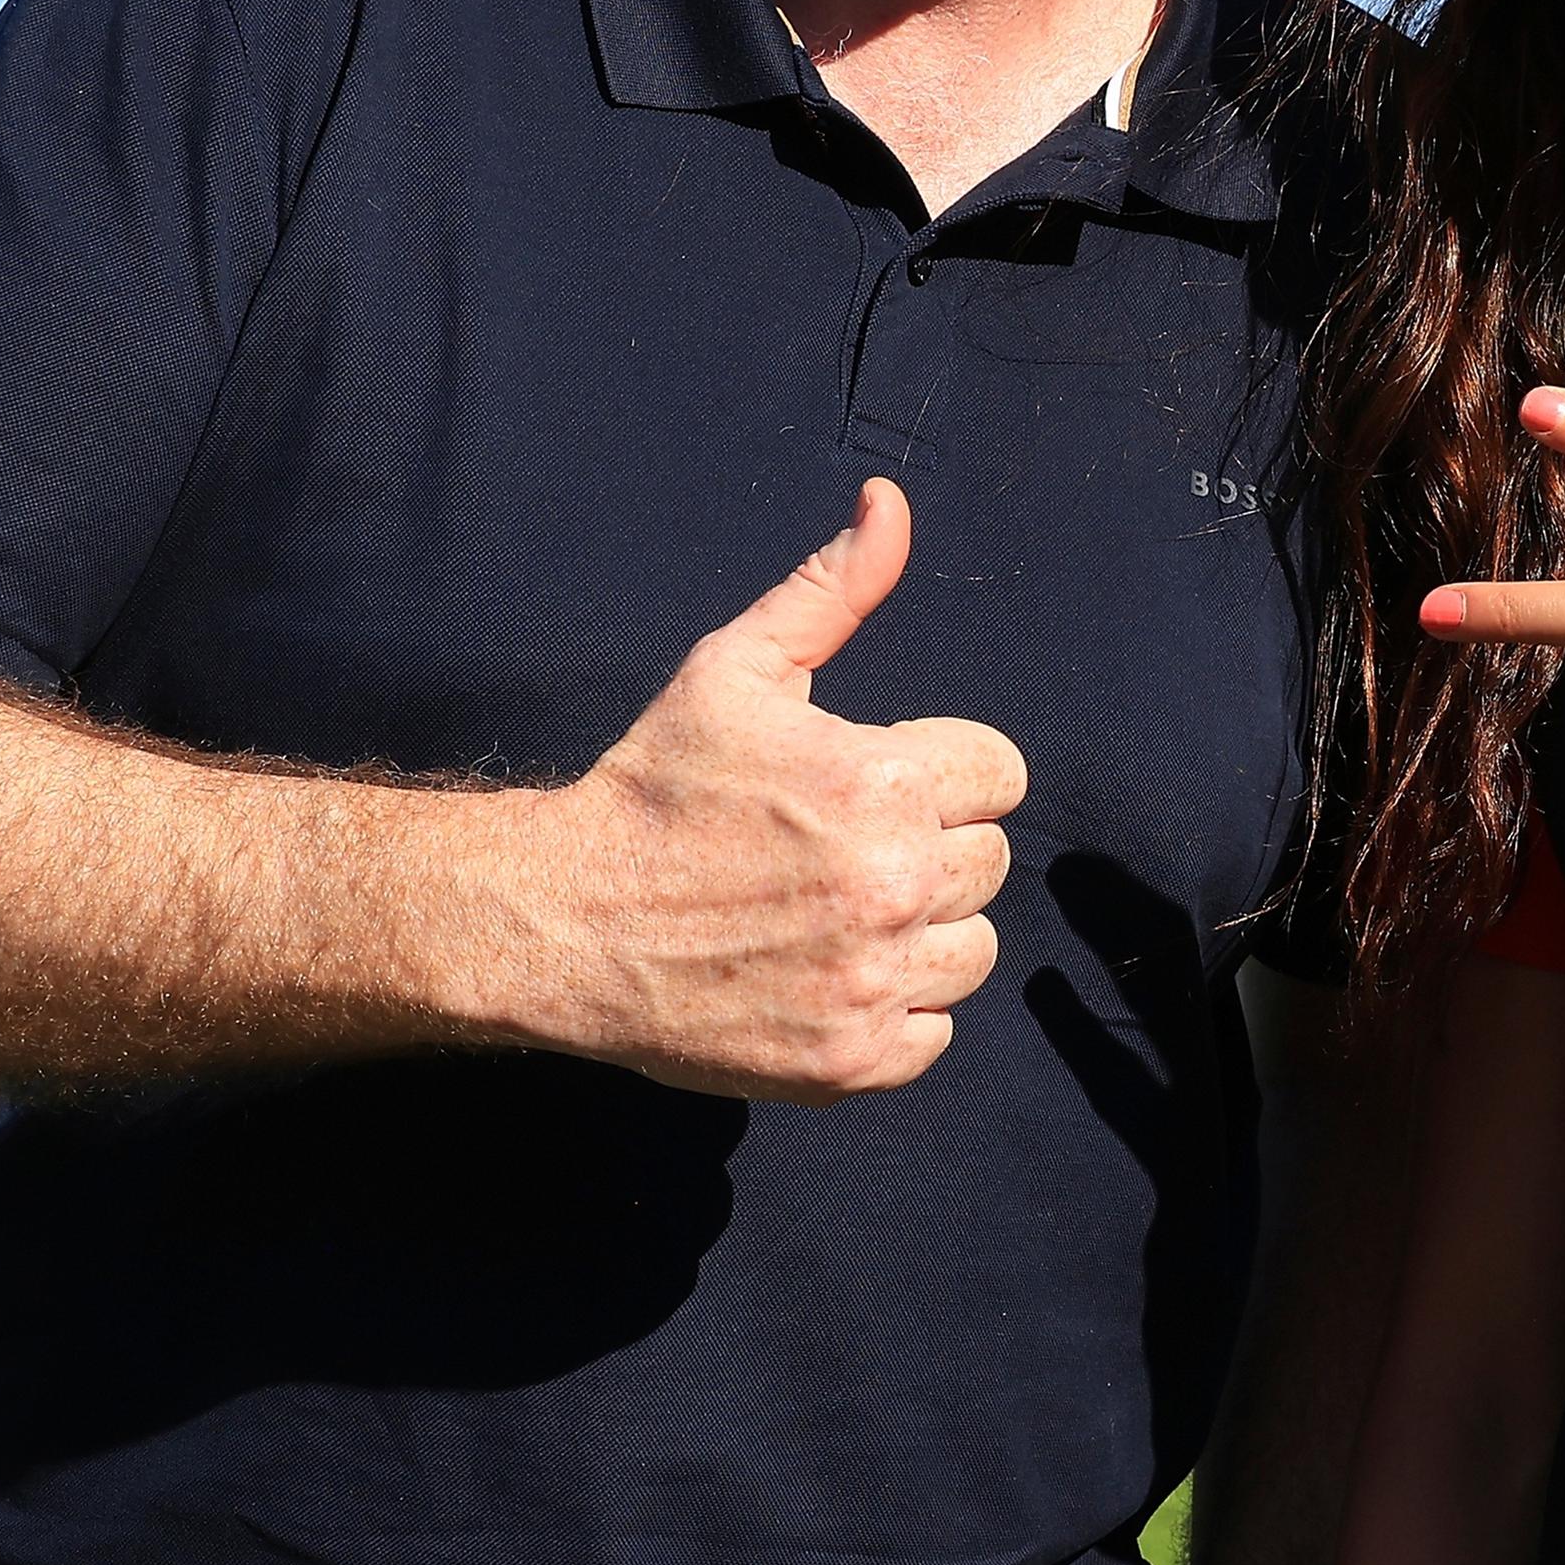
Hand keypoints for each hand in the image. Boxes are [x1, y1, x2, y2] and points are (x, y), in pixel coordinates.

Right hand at [490, 479, 1028, 1098]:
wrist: (563, 923)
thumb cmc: (654, 787)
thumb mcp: (736, 667)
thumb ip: (833, 589)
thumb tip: (892, 503)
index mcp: (884, 781)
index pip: (1001, 774)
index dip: (942, 774)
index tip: (874, 785)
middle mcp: (893, 883)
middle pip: (989, 862)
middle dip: (927, 849)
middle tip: (836, 851)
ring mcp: (875, 980)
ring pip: (972, 951)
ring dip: (919, 934)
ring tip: (833, 914)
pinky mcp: (853, 1061)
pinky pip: (934, 1033)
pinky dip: (891, 1012)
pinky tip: (824, 977)